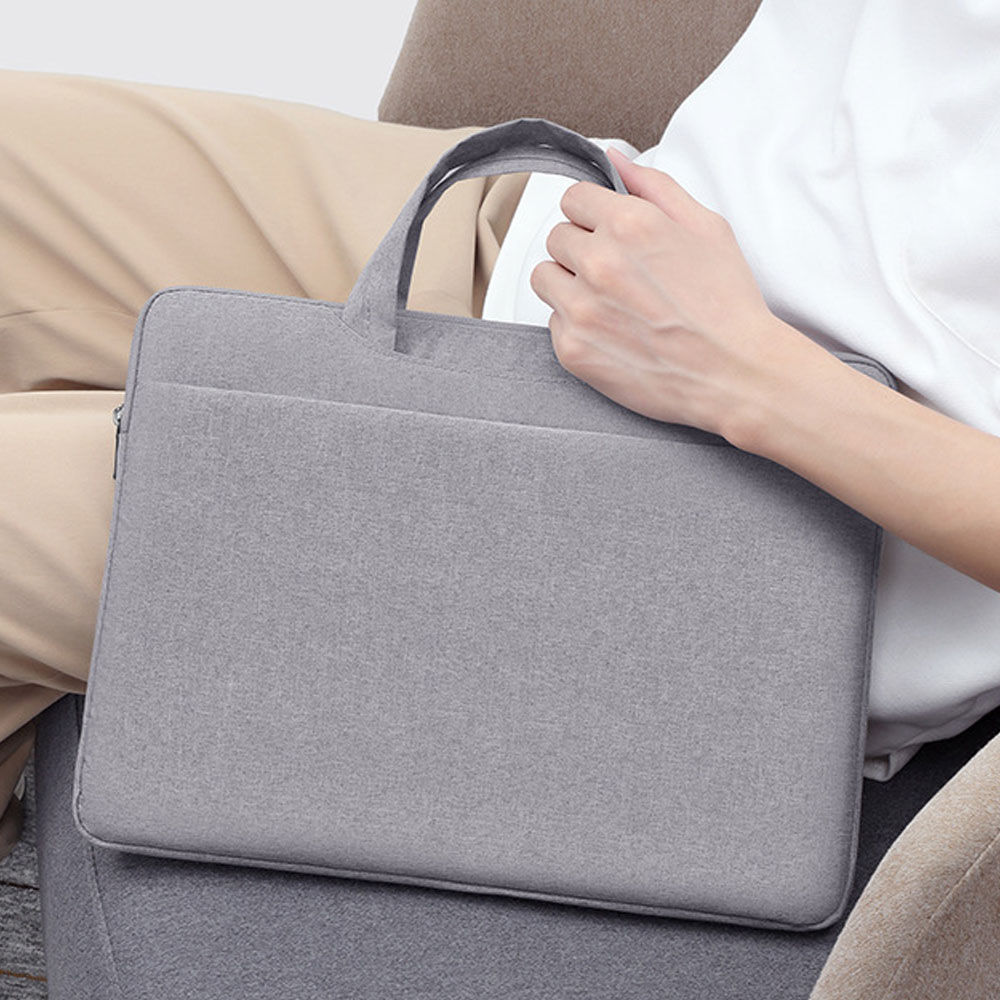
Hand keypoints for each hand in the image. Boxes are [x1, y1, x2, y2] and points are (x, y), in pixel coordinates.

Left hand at [529, 146, 817, 442]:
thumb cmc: (727, 305)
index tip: (606, 231)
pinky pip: (553, 323)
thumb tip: (615, 160)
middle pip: (557, 238)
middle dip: (581, 249)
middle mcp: (598, 263)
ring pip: (545, 278)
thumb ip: (655, 188)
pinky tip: (613, 333)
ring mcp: (581, 309)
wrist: (734, 374)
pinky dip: (576, 326)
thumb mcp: (707, 228)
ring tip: (609, 302)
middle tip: (617, 273)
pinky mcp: (573, 349)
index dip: (592, 214)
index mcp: (629, 224)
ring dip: (568, 285)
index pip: (573, 198)